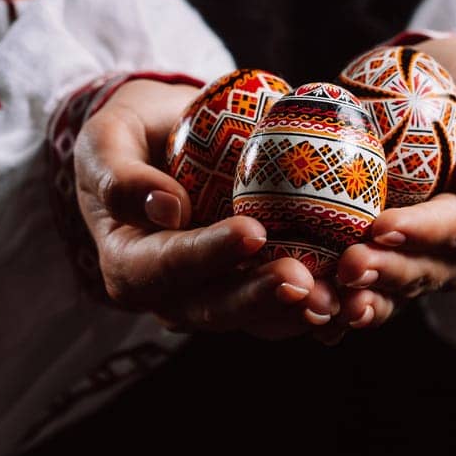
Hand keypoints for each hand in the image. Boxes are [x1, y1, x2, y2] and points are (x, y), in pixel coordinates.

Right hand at [75, 77, 339, 337]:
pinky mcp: (246, 287)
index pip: (168, 265)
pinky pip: (279, 307)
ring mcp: (210, 296)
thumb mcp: (105, 143)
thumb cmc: (125, 138)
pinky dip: (312, 304)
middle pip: (215, 305)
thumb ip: (121, 178)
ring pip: (254, 317)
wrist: (155, 142)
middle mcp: (168, 294)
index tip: (253, 231)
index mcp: (128, 265)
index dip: (209, 254)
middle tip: (305, 278)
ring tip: (336, 297)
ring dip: (295, 312)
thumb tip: (166, 209)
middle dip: (261, 296)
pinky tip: (349, 294)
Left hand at [324, 38, 455, 338]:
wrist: (442, 92)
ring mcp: (420, 261)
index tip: (381, 226)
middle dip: (384, 272)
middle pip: (422, 270)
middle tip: (346, 266)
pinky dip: (339, 305)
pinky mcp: (385, 260)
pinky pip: (365, 289)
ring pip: (392, 291)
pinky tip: (313, 313)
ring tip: (327, 301)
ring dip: (360, 298)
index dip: (421, 232)